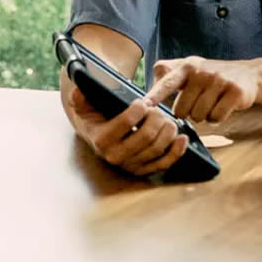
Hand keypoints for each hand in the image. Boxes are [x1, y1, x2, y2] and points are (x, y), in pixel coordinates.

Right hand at [69, 88, 188, 176]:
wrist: (98, 136)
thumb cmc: (95, 117)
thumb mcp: (84, 106)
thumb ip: (80, 98)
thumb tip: (79, 91)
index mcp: (101, 140)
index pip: (125, 123)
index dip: (139, 110)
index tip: (142, 102)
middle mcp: (116, 156)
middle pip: (146, 136)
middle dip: (157, 118)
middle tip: (157, 109)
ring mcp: (131, 165)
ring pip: (157, 148)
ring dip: (168, 131)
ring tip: (168, 118)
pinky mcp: (144, 170)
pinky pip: (164, 163)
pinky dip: (177, 151)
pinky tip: (182, 137)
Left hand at [146, 56, 258, 122]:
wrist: (247, 75)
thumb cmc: (210, 76)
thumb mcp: (189, 69)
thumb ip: (167, 75)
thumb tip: (147, 90)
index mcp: (187, 66)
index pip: (166, 83)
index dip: (154, 96)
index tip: (143, 106)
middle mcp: (201, 71)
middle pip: (182, 109)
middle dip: (188, 112)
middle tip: (198, 103)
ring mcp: (219, 81)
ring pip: (199, 115)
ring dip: (203, 116)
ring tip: (210, 104)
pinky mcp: (235, 92)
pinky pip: (217, 117)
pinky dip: (217, 118)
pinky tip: (221, 107)